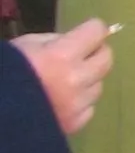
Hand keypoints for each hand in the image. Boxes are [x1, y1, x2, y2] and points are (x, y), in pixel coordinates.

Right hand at [14, 19, 113, 135]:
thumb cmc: (5, 72)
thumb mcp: (25, 45)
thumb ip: (54, 41)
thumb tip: (76, 41)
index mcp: (61, 56)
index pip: (96, 32)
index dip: (93, 29)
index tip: (88, 32)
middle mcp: (76, 79)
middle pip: (106, 59)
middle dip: (97, 53)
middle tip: (85, 54)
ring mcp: (77, 104)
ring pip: (98, 85)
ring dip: (88, 80)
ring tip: (66, 81)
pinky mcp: (75, 123)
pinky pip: (88, 108)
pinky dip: (80, 103)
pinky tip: (63, 101)